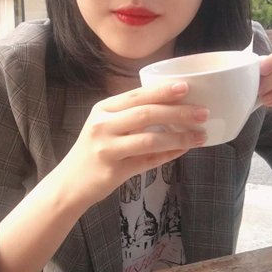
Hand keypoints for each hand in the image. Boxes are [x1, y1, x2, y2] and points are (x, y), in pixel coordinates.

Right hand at [58, 82, 208, 207]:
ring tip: (200, 135)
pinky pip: (147, 161)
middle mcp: (102, 126)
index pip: (136, 95)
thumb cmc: (94, 150)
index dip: (162, 90)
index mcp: (103, 109)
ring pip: (150, 139)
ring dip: (179, 137)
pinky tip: (183, 150)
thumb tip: (172, 105)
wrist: (69, 184)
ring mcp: (106, 149)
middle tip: (202, 112)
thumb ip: (131, 115)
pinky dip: (168, 155)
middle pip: (146, 114)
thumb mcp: (105, 125)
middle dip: (178, 112)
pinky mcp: (113, 171)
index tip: (186, 87)